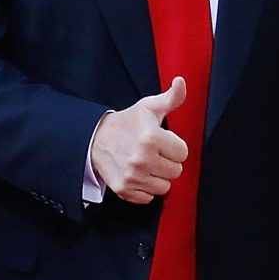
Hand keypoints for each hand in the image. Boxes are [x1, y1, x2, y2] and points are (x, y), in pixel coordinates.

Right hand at [90, 78, 188, 204]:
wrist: (95, 138)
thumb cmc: (127, 123)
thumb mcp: (149, 107)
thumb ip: (171, 98)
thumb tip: (181, 82)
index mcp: (151, 137)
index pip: (183, 153)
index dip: (175, 146)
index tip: (163, 141)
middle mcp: (142, 158)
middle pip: (176, 171)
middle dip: (168, 162)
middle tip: (155, 153)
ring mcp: (132, 176)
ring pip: (164, 186)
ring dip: (158, 176)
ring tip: (147, 164)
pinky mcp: (124, 189)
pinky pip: (148, 198)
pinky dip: (145, 189)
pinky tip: (139, 175)